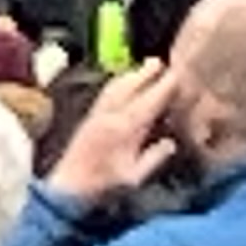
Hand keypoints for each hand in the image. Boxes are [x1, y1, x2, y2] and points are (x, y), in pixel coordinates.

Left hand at [50, 60, 181, 207]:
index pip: (148, 102)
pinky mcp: (89, 117)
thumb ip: (153, 158)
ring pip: (116, 87)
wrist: (68, 185)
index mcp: (125, 129)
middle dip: (145, 73)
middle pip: (130, 87)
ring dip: (131, 75)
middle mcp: (110, 115)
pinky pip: (106, 92)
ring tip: (144, 66)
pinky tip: (121, 82)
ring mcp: (97, 114)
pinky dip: (117, 82)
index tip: (176, 75)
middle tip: (160, 61)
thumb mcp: (134, 177)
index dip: (162, 88)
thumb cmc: (103, 185)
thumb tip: (170, 142)